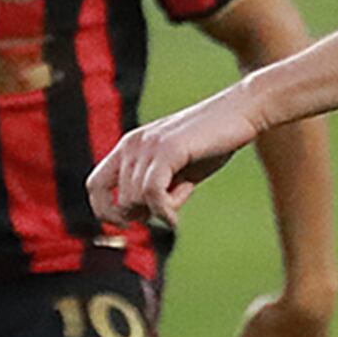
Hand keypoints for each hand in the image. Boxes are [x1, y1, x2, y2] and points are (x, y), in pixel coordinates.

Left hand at [89, 89, 261, 226]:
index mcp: (130, 145)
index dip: (104, 210)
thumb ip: (157, 188)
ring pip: (135, 198)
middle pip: (119, 198)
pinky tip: (174, 219)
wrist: (242, 111)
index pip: (95, 184)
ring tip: (181, 201)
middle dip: (140, 215)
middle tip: (167, 212)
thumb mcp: (178, 171)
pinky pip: (152, 192)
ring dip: (158, 212)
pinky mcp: (168, 149)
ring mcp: (149, 144)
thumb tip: (139, 216)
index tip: (125, 225)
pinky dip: (163, 213)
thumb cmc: (213, 142)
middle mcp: (133, 143)